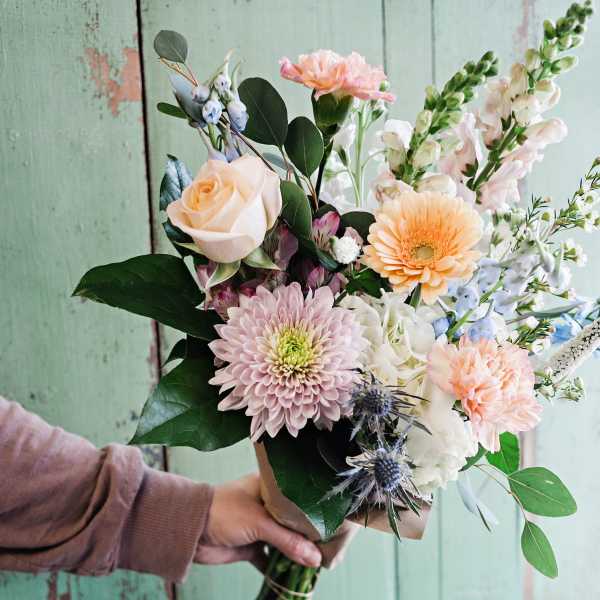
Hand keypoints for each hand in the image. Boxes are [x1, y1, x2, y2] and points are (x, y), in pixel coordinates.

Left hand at [195, 474, 321, 571]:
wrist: (190, 530)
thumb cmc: (224, 512)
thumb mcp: (259, 522)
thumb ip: (287, 540)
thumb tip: (315, 557)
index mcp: (270, 488)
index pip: (299, 498)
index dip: (314, 510)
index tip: (332, 522)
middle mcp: (267, 505)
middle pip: (293, 522)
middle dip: (307, 535)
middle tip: (329, 546)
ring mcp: (259, 527)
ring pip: (283, 541)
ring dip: (295, 553)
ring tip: (317, 562)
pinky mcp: (250, 546)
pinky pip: (269, 558)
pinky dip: (279, 568)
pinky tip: (293, 575)